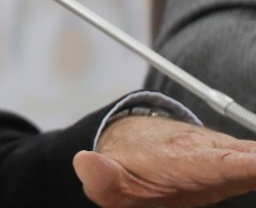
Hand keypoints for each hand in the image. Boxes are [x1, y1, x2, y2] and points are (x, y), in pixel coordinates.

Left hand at [73, 114, 255, 206]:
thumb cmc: (124, 164)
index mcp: (190, 159)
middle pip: (254, 156)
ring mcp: (232, 158)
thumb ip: (100, 175)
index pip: (230, 162)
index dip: (252, 162)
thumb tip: (84, 161)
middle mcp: (218, 153)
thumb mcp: (107, 179)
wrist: (129, 142)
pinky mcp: (239, 165)